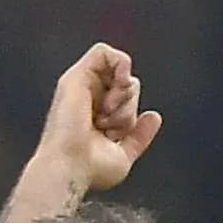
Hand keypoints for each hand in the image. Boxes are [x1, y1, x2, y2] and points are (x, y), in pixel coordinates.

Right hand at [37, 44, 161, 192]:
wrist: (69, 168)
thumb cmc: (89, 169)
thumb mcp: (123, 155)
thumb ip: (139, 136)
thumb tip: (154, 116)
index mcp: (95, 117)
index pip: (125, 100)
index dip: (129, 114)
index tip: (118, 135)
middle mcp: (87, 100)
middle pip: (126, 85)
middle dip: (128, 105)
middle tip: (111, 125)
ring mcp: (81, 87)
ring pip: (118, 70)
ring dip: (124, 90)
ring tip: (108, 112)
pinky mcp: (75, 76)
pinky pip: (103, 52)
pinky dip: (120, 65)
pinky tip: (118, 85)